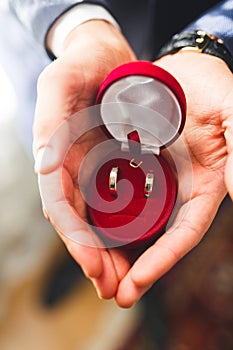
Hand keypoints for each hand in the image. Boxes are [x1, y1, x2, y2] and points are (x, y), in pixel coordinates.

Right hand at [33, 20, 136, 297]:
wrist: (106, 57)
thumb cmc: (82, 65)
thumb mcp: (61, 82)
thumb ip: (50, 121)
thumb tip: (44, 167)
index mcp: (56, 156)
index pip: (60, 206)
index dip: (74, 238)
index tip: (92, 266)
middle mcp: (72, 169)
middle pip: (79, 222)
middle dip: (93, 257)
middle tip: (111, 288)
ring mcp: (93, 170)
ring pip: (98, 220)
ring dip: (109, 252)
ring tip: (125, 280)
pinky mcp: (113, 166)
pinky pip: (118, 203)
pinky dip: (125, 228)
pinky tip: (138, 247)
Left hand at [114, 52, 232, 306]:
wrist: (184, 71)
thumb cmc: (213, 89)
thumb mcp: (231, 114)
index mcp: (204, 186)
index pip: (185, 232)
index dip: (164, 258)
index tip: (138, 281)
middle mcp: (178, 189)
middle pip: (155, 237)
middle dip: (135, 266)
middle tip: (112, 294)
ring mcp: (154, 179)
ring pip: (132, 221)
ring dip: (114, 247)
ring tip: (93, 272)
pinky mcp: (133, 164)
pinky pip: (114, 194)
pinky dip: (102, 214)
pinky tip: (84, 228)